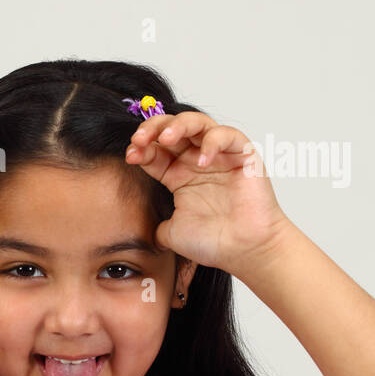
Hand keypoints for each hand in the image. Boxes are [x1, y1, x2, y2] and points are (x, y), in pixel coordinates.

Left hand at [125, 111, 293, 274]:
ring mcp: (220, 156)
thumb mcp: (171, 233)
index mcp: (178, 175)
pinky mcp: (243, 156)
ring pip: (198, 123)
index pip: (155, 150)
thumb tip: (137, 229)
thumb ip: (153, 225)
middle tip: (140, 138)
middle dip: (153, 128)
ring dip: (179, 125)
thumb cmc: (213, 242)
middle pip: (172, 129)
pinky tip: (201, 161)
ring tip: (166, 138)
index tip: (130, 155)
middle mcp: (196, 161)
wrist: (244, 252)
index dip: (141, 148)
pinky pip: (228, 135)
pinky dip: (212, 142)